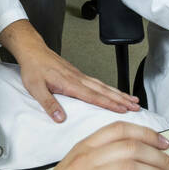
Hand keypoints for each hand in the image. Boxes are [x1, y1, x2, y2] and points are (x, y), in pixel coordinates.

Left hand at [0, 20, 140, 119]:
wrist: (32, 51)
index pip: (93, 96)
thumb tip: (60, 118)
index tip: (123, 110)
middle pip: (104, 90)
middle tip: (136, 106)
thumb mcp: (36, 88)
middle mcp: (78, 79)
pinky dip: (109, 88)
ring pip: (103, 86)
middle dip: (122, 99)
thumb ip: (49, 103)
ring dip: (119, 93)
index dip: (109, 104)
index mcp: (69, 83)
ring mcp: (79, 76)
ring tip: (132, 100)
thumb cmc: (33, 68)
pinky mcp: (78, 74)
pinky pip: (98, 82)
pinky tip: (114, 92)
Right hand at [16, 122, 168, 169]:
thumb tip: (136, 159)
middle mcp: (87, 161)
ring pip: (131, 169)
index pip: (121, 130)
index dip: (148, 134)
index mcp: (85, 148)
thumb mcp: (77, 166)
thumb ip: (102, 158)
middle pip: (132, 148)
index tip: (165, 144)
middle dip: (161, 159)